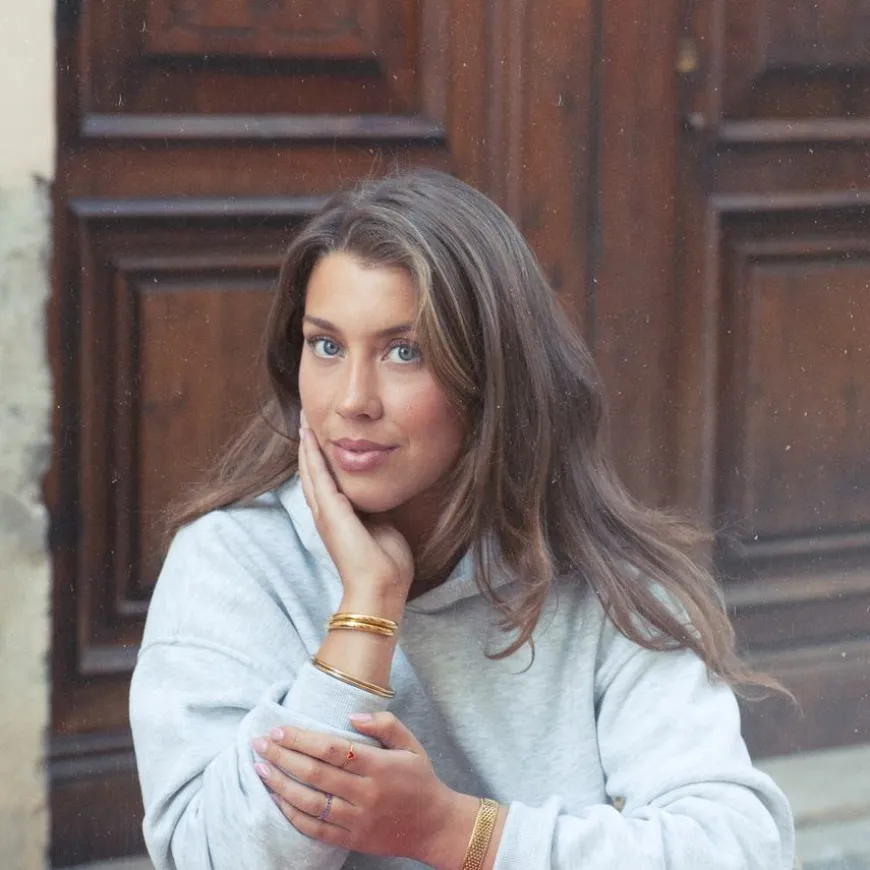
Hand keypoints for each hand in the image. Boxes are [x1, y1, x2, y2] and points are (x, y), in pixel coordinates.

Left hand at [252, 713, 469, 864]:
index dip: (301, 739)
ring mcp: (356, 820)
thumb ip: (384, 724)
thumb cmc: (420, 780)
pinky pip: (313, 829)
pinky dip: (291, 814)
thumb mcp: (410, 744)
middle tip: (259, 743)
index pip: (332, 749)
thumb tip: (350, 716)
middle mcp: (365, 794)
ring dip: (280, 785)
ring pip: (309, 803)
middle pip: (314, 774)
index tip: (279, 729)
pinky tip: (276, 798)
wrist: (434, 826)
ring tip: (260, 769)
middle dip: (282, 756)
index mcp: (378, 766)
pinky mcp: (351, 840)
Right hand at [298, 413, 414, 600]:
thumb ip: (375, 510)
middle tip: (304, 419)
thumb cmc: (385, 564)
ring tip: (303, 421)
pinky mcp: (331, 514)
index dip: (319, 458)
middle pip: (311, 473)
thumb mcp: (382, 526)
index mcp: (337, 518)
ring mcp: (325, 514)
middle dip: (308, 446)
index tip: (319, 435)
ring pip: (310, 472)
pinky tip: (310, 438)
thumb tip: (380, 495)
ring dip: (306, 446)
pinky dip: (313, 456)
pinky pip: (319, 478)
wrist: (380, 589)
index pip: (323, 481)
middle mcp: (326, 514)